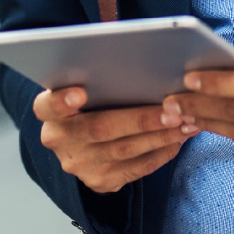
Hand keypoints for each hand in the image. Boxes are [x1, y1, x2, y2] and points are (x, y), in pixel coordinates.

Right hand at [34, 86, 200, 193]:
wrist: (80, 140)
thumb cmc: (89, 97)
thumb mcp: (80, 83)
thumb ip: (93, 72)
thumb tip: (130, 51)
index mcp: (48, 112)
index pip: (48, 106)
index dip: (62, 101)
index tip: (81, 92)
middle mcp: (59, 141)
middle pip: (100, 129)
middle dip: (139, 119)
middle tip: (171, 109)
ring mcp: (79, 165)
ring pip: (124, 151)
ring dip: (159, 136)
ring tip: (185, 122)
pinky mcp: (100, 182)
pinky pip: (135, 170)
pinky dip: (160, 153)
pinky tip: (178, 139)